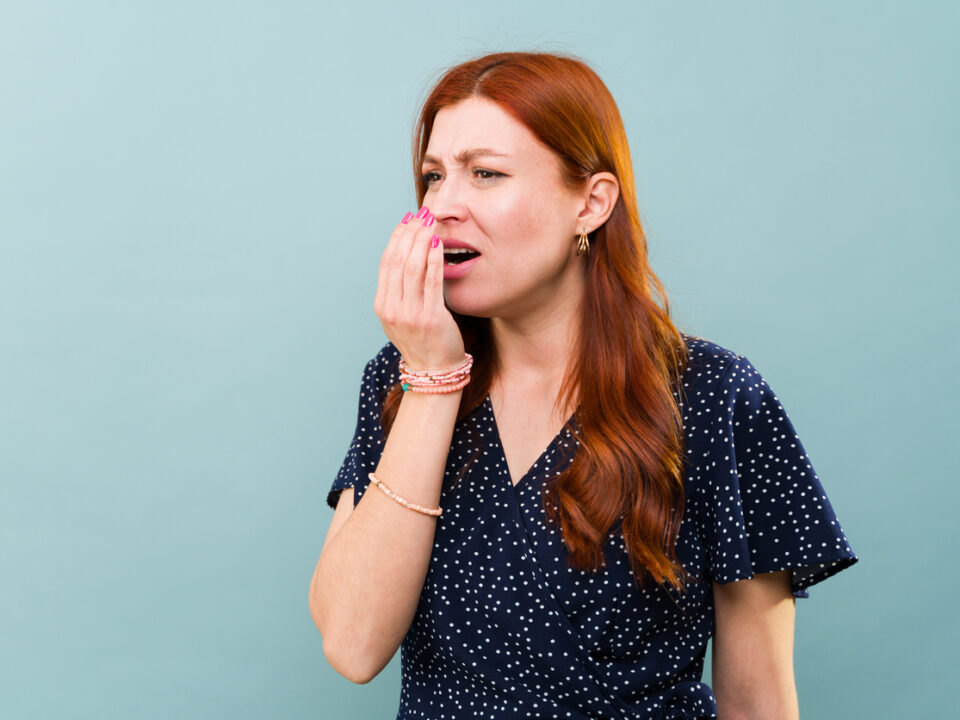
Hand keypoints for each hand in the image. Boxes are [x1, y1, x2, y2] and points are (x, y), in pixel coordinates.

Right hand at [374, 206, 465, 372]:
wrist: (434, 370)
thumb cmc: (423, 339)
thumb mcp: (402, 315)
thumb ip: (401, 290)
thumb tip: (408, 254)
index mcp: (383, 305)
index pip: (386, 262)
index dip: (396, 237)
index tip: (407, 219)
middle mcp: (392, 308)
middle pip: (397, 260)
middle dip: (409, 233)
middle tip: (421, 213)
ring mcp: (409, 314)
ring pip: (411, 267)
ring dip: (420, 240)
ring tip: (429, 222)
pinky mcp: (430, 318)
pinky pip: (431, 281)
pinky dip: (434, 259)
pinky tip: (438, 243)